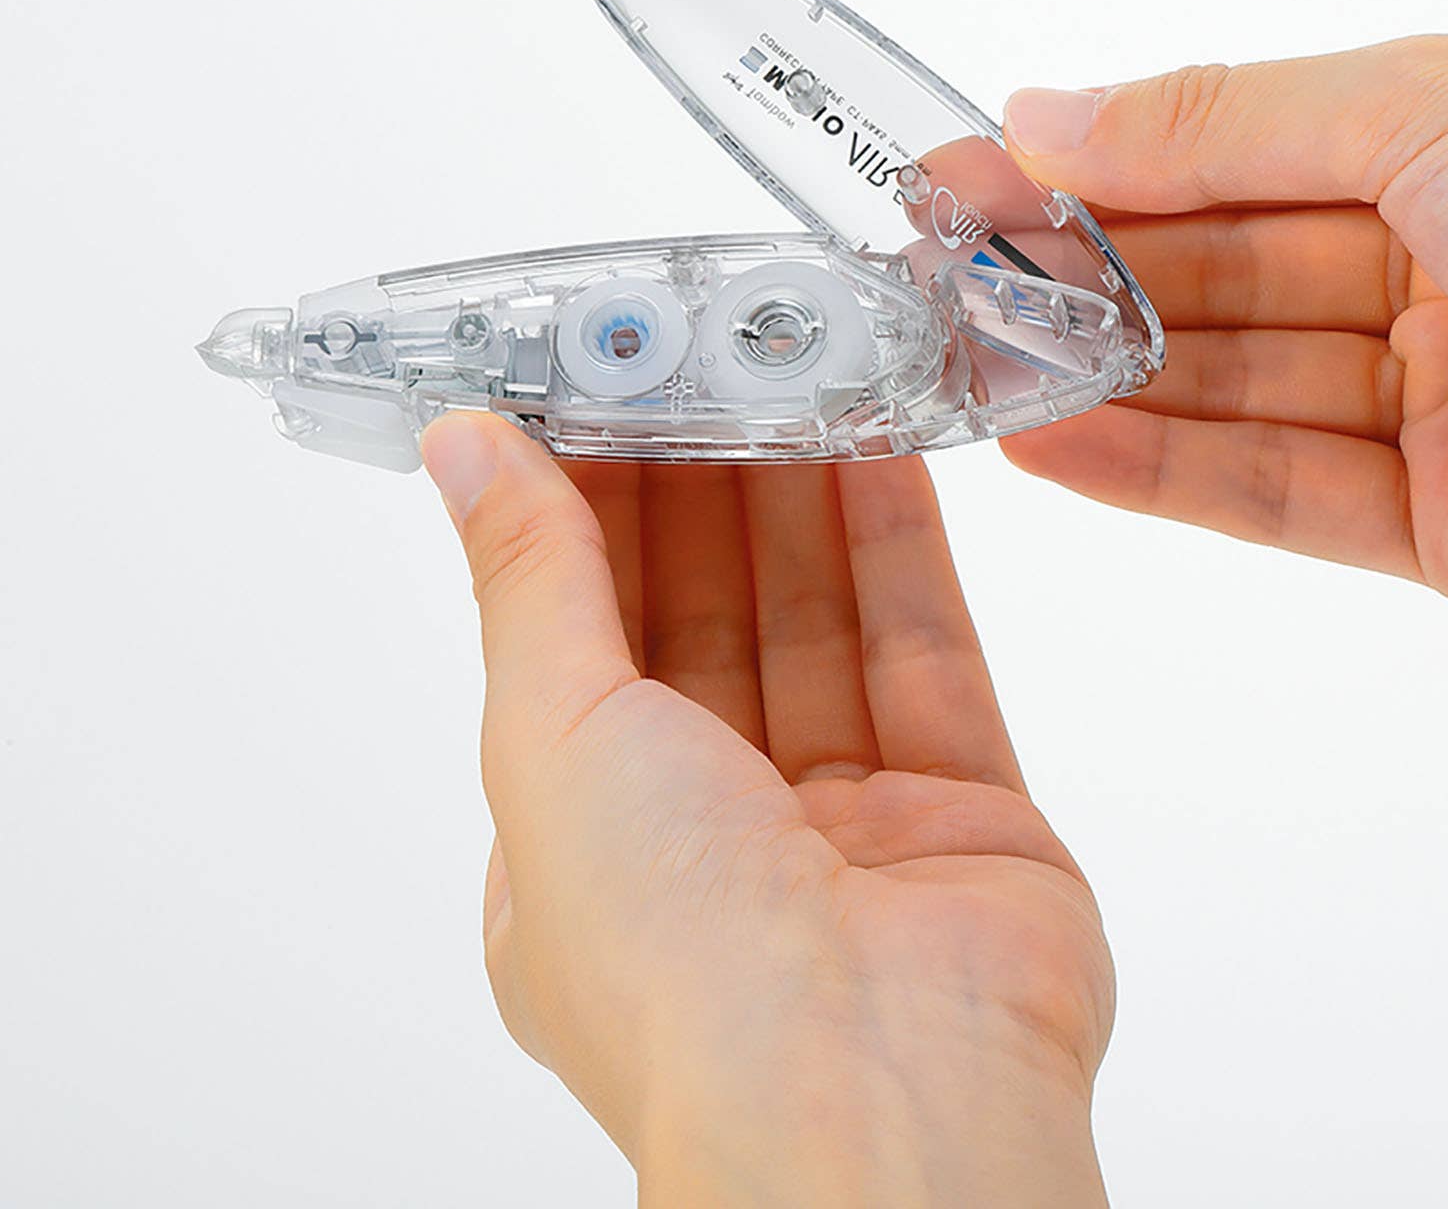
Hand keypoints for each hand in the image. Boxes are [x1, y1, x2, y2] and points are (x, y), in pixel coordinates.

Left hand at [421, 415, 1112, 1206]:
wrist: (881, 1107)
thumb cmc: (680, 973)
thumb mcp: (552, 742)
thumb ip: (531, 581)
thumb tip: (467, 451)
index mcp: (590, 849)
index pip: (586, 640)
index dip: (591, 509)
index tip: (600, 393)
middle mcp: (716, 837)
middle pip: (710, 618)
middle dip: (705, 484)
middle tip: (707, 354)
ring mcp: (848, 826)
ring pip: (821, 621)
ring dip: (805, 493)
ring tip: (795, 366)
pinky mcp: (964, 810)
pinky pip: (927, 650)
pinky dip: (902, 544)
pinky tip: (884, 445)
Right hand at [1001, 23, 1447, 642]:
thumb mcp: (1415, 103)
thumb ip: (1218, 121)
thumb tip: (1052, 111)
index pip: (1236, 152)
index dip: (1103, 165)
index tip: (976, 176)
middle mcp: (1447, 266)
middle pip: (1224, 274)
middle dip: (1083, 275)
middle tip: (946, 278)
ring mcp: (1444, 401)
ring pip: (1237, 387)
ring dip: (1104, 378)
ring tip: (972, 370)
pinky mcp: (1445, 527)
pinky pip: (1280, 492)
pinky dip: (1166, 471)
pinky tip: (1057, 445)